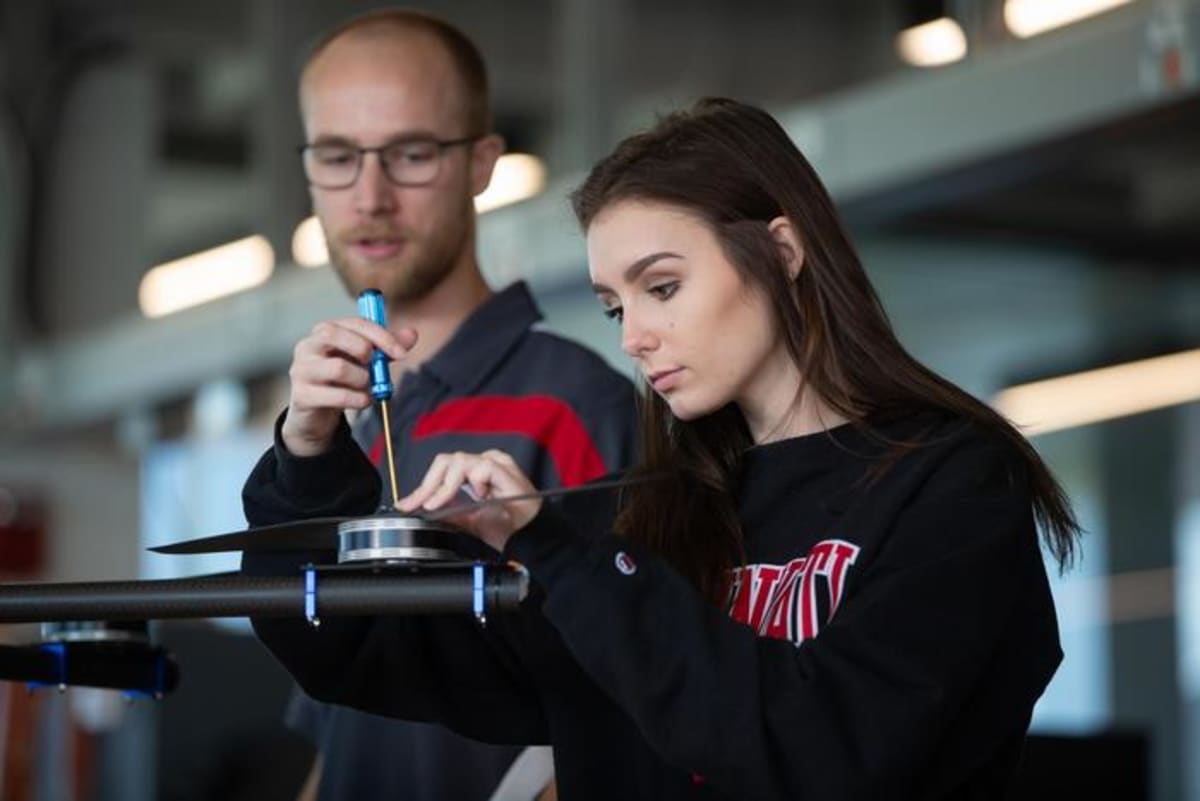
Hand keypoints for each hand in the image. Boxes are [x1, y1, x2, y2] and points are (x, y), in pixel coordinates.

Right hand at [280, 317, 416, 456]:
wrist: (316, 414)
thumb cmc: (342, 380)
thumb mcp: (365, 361)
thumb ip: (386, 347)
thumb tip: (412, 334)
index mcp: (325, 331)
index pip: (355, 323)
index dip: (381, 336)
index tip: (402, 353)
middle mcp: (308, 346)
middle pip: (335, 335)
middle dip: (364, 351)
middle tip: (375, 368)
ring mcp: (301, 370)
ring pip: (339, 368)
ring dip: (362, 380)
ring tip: (365, 387)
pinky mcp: (302, 395)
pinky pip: (338, 396)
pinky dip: (358, 400)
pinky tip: (361, 401)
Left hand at [397, 450, 540, 551]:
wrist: (529, 536)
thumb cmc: (507, 527)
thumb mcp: (469, 521)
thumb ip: (449, 513)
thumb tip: (423, 510)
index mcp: (476, 473)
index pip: (443, 471)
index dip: (423, 487)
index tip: (407, 504)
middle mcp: (484, 463)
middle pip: (446, 461)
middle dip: (429, 485)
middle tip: (420, 505)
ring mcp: (495, 464)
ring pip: (459, 461)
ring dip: (446, 486)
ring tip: (439, 504)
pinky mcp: (505, 469)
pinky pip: (481, 467)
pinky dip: (474, 482)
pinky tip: (478, 497)